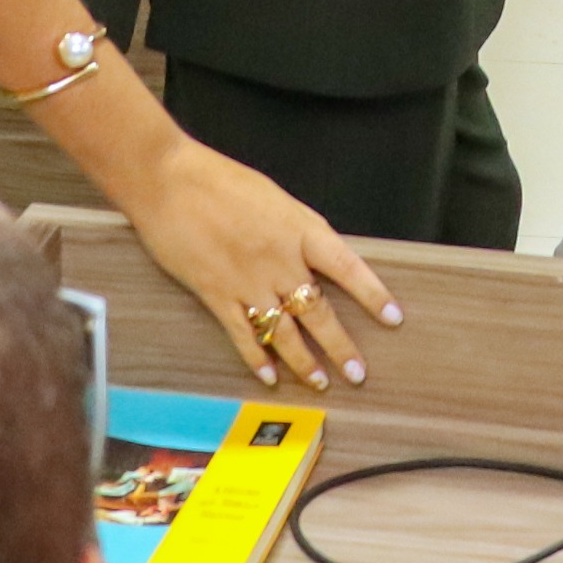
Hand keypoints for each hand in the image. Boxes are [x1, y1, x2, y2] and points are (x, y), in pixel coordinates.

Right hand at [125, 135, 401, 393]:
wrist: (168, 179)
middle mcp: (279, 259)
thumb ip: (296, 231)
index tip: (394, 318)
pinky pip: (244, 335)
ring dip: (304, 362)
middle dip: (342, 347)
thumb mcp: (273, 198)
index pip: (348, 268)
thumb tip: (315, 257)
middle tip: (358, 374)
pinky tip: (268, 377)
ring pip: (285, 332)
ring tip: (320, 382)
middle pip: (319, 311)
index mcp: (299, 228)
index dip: (374, 295)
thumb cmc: (218, 179)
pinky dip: (257, 358)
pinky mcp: (216, 294)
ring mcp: (248, 281)